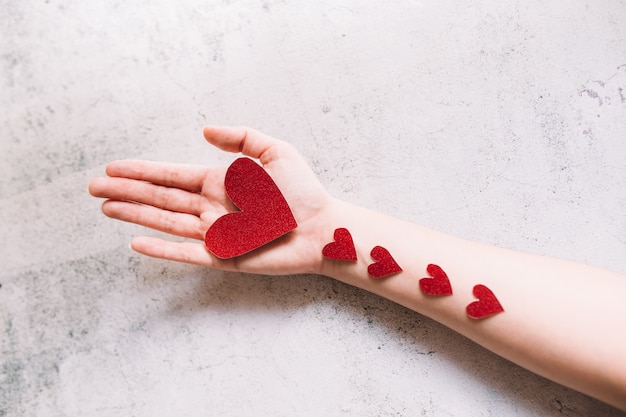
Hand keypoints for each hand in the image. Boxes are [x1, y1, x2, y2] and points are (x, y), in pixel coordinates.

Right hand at [89, 126, 334, 274]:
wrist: (322, 228)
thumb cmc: (304, 191)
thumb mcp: (275, 152)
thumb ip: (241, 138)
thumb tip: (204, 131)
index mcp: (221, 182)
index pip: (173, 176)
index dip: (142, 171)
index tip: (113, 167)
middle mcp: (213, 207)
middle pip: (161, 198)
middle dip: (127, 191)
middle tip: (93, 187)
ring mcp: (216, 234)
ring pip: (166, 223)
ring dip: (135, 215)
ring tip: (105, 207)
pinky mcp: (223, 258)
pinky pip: (185, 253)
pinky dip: (160, 249)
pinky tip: (135, 243)